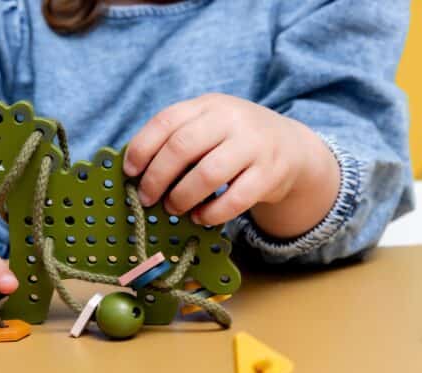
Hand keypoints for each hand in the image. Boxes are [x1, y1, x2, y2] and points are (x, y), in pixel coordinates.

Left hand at [123, 93, 339, 236]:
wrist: (291, 148)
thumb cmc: (232, 141)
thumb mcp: (207, 127)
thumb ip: (176, 140)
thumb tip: (134, 173)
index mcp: (207, 106)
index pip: (166, 121)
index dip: (141, 148)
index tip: (130, 172)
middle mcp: (231, 119)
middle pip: (182, 147)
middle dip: (156, 178)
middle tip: (147, 199)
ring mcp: (254, 145)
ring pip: (208, 174)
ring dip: (182, 197)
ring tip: (173, 208)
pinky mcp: (270, 174)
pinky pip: (235, 199)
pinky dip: (210, 213)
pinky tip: (199, 217)